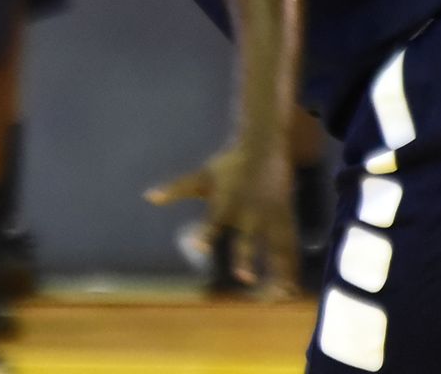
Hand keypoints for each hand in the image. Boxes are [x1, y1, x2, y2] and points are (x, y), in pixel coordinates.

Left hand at [146, 143, 297, 297]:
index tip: (198, 247)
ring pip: (275, 245)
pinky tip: (291, 288)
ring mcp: (270, 217)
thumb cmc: (229, 166)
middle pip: (247, 238)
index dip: (206, 233)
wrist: (265, 148)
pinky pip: (289, 245)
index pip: (213, 220)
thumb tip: (149, 196)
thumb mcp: (203, 176)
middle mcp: (249, 213)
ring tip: (280, 292)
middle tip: (245, 277)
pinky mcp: (285, 219)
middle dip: (246, 257)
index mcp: (226, 203)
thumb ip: (177, 188)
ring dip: (278, 268)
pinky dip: (291, 265)